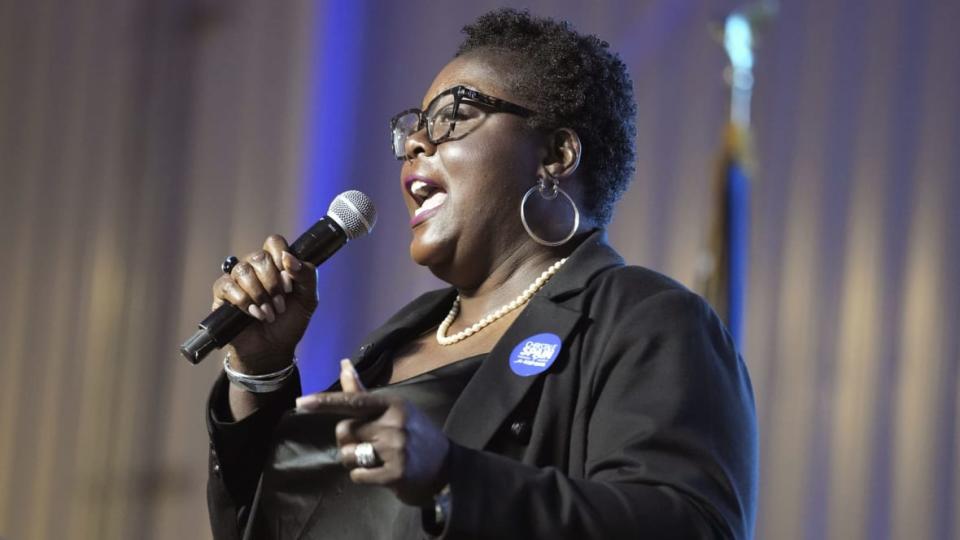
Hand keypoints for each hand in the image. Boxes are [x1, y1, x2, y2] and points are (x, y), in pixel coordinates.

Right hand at [211, 235, 317, 372]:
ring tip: (269, 313)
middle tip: (280, 304)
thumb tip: (289, 258)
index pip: (274, 242)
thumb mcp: (308, 299)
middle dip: (273, 283)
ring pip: (243, 270)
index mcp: (276, 264)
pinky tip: (253, 314)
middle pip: (259, 256)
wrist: (273, 349)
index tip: (290, 282)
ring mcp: (237, 280)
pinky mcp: (222, 294)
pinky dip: (243, 301)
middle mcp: (255, 267)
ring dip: (260, 294)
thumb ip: (306, 275)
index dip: (282, 257)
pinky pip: (227, 285)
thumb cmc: (289, 322)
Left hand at [296, 374, 449, 506]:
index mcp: (392, 403)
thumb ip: (362, 391)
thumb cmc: (413, 433)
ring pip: (348, 455)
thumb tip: (342, 364)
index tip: (302, 403)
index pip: (353, 401)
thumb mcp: (392, 408)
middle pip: (344, 431)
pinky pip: (357, 476)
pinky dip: (364, 476)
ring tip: (376, 459)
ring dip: (356, 460)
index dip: (325, 403)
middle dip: (348, 440)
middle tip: (368, 444)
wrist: (446, 467)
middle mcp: (394, 423)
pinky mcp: (395, 474)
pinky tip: (381, 473)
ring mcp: (396, 449)